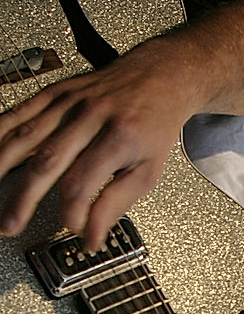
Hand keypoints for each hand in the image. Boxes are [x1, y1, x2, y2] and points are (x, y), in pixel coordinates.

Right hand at [0, 39, 198, 251]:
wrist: (158, 77)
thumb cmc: (154, 124)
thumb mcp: (149, 170)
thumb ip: (118, 203)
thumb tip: (94, 236)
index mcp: (118, 138)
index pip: (82, 184)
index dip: (73, 213)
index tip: (76, 230)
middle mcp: (91, 117)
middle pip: (47, 162)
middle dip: (23, 199)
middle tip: (10, 225)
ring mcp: (69, 102)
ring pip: (25, 137)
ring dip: (1, 169)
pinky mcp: (55, 92)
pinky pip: (19, 113)